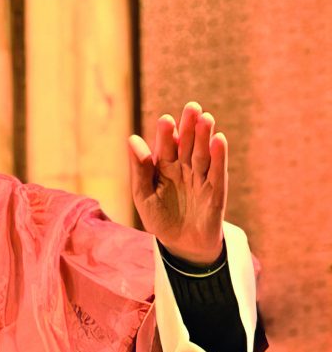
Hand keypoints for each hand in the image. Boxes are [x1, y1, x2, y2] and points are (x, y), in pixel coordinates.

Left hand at [127, 102, 226, 265]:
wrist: (181, 245)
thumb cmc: (159, 218)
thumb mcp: (143, 195)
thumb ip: (139, 169)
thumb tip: (132, 139)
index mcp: (163, 166)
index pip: (165, 146)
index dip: (166, 134)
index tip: (165, 121)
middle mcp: (183, 167)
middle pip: (187, 143)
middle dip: (189, 126)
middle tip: (192, 107)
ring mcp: (200, 177)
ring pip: (202, 153)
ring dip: (205, 136)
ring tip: (206, 118)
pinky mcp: (215, 190)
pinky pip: (217, 171)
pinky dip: (218, 156)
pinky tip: (219, 139)